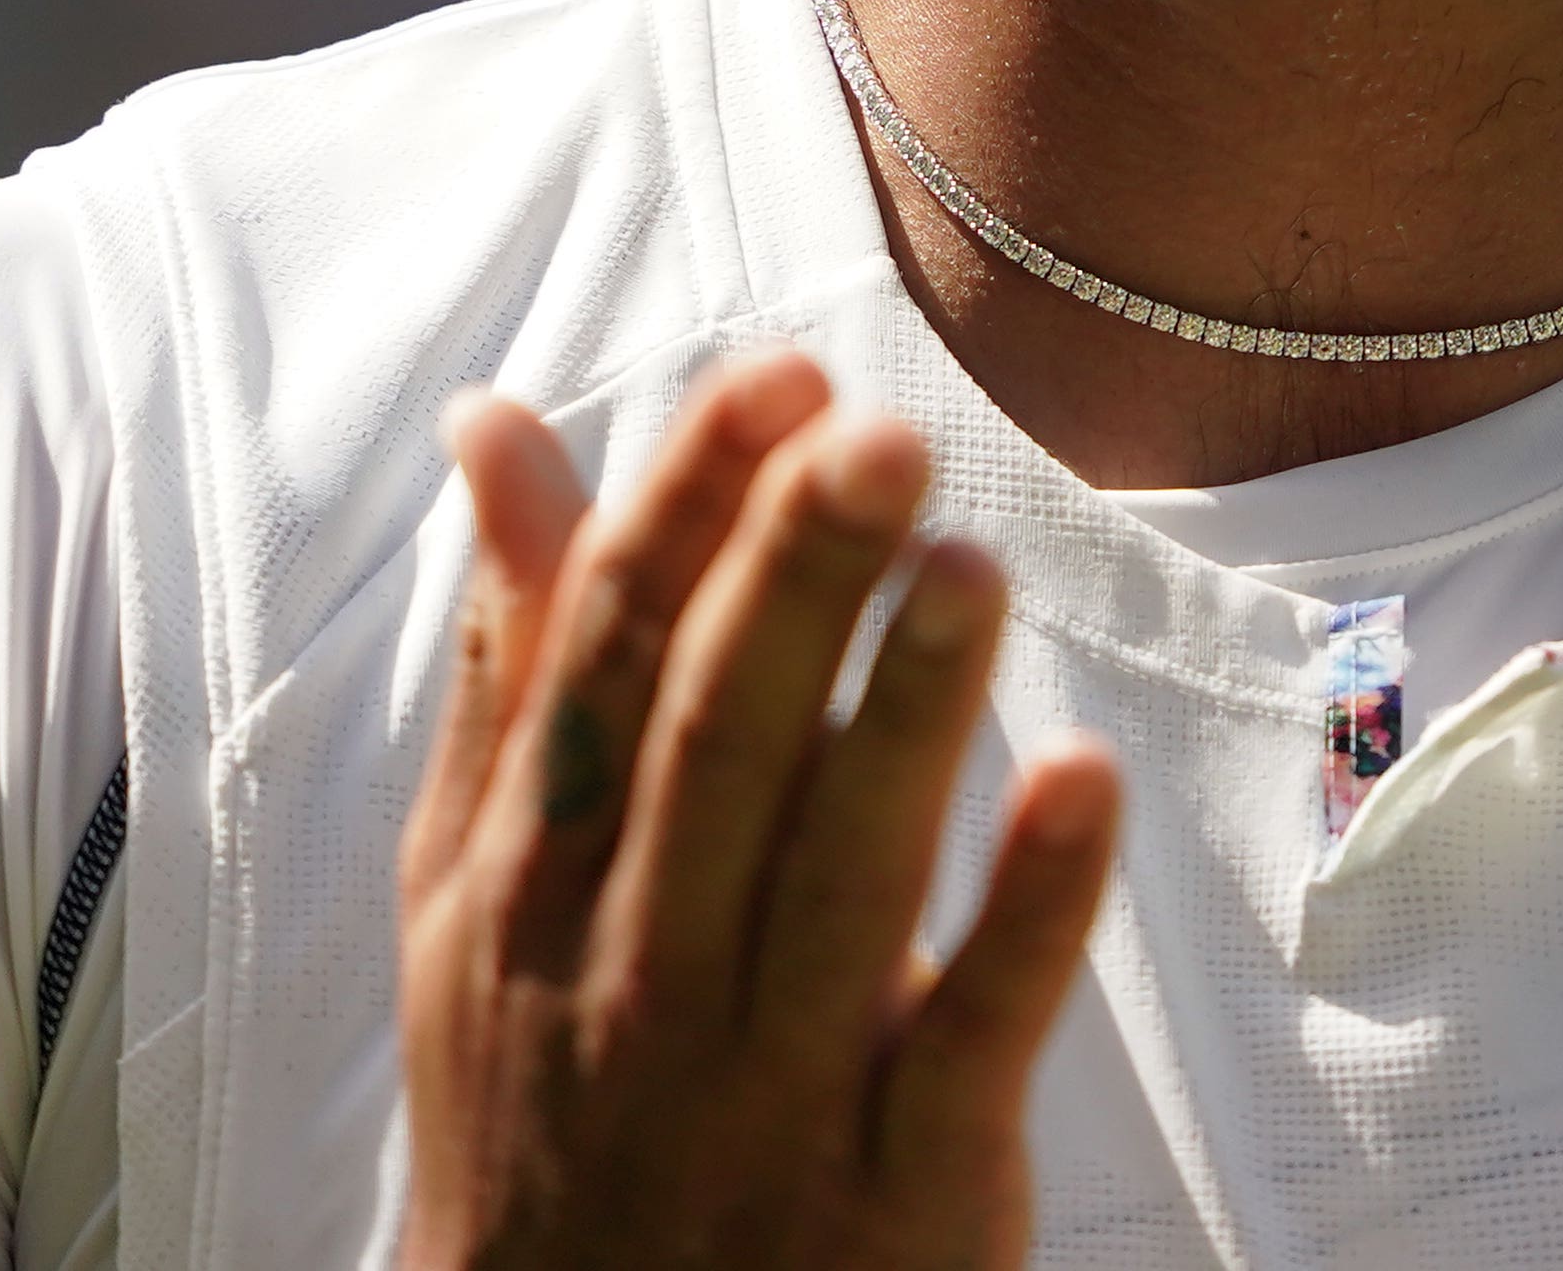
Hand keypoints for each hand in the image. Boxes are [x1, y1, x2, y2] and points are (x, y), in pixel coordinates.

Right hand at [395, 354, 1123, 1270]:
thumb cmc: (545, 1097)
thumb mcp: (483, 896)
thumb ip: (519, 661)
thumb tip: (503, 429)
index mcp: (535, 883)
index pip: (612, 662)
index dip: (691, 512)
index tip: (780, 376)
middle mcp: (638, 971)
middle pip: (720, 745)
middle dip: (796, 580)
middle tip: (883, 429)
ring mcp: (769, 1083)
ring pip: (841, 874)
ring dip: (905, 713)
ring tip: (969, 564)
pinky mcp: (902, 1186)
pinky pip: (972, 1032)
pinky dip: (1026, 908)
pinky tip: (1079, 775)